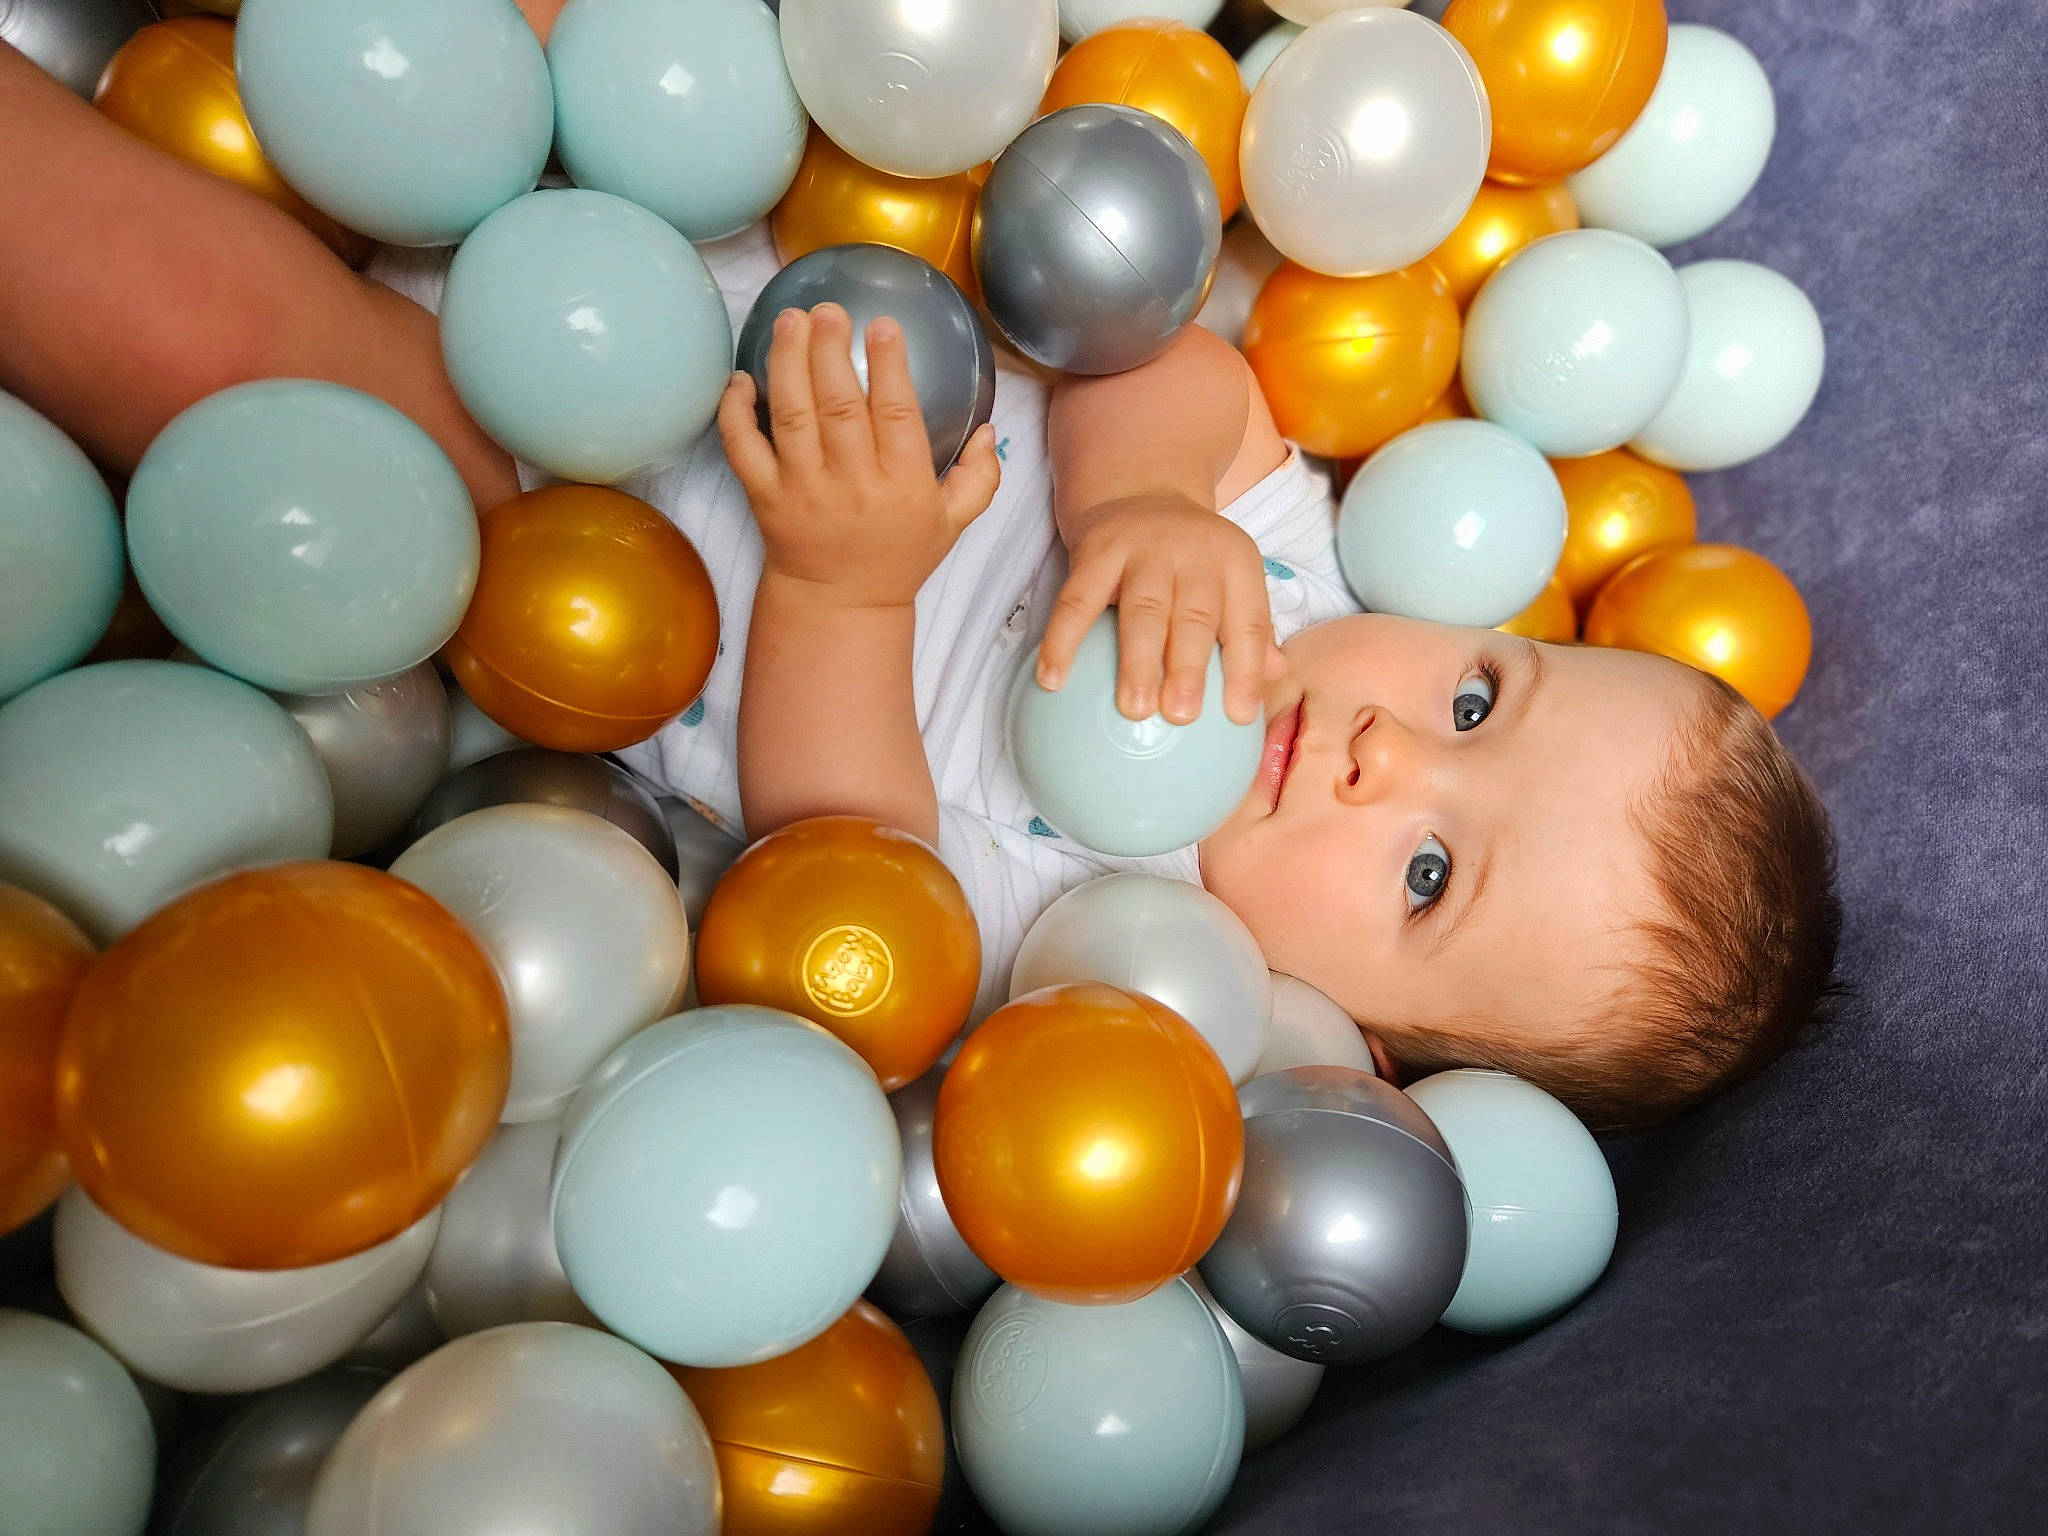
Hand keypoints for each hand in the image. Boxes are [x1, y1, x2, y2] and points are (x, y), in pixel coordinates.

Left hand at [719, 303, 1000, 609]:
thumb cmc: (898, 557)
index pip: (897, 415)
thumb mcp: (953, 523)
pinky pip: (744, 449)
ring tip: (790, 321)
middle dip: (830, 352)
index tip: (882, 325)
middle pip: (839, 407)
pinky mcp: (765, 498)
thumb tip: (991, 429)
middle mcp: (852, 485)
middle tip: (828, 309)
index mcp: (902, 485)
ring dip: (787, 363)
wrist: (839, 605)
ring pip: (792, 417)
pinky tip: (741, 378)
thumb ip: (978, 477)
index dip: (890, 367)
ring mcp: (804, 491)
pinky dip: (737, 413)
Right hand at [1037, 493, 1282, 726]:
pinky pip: (1077, 600)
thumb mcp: (1229, 579)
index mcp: (1235, 563)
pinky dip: (1063, 640)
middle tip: (1181, 716)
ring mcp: (1143, 548)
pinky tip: (1052, 680)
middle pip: (1195, 615)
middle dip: (1189, 668)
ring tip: (1134, 709)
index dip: (1247, 670)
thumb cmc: (1190, 558)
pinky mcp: (1096, 549)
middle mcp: (1194, 552)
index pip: (1248, 621)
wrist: (1138, 488)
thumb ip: (1251, 628)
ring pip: (1142, 609)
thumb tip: (1278, 676)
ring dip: (1137, 661)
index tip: (1239, 717)